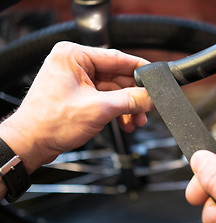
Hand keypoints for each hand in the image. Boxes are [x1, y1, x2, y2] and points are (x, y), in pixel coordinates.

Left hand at [0, 42, 152, 172]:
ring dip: (126, 107)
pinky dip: (116, 111)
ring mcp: (76, 80)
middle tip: (148, 107)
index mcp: (74, 56)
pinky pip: (105, 98)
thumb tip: (152, 97)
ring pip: (113, 90)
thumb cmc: (50, 123)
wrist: (30, 145)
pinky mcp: (78, 94)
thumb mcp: (99, 109)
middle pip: (116, 76)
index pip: (117, 58)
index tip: (155, 77)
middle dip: (133, 96)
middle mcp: (75, 64)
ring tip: (136, 121)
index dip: (139, 69)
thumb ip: (130, 100)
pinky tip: (125, 123)